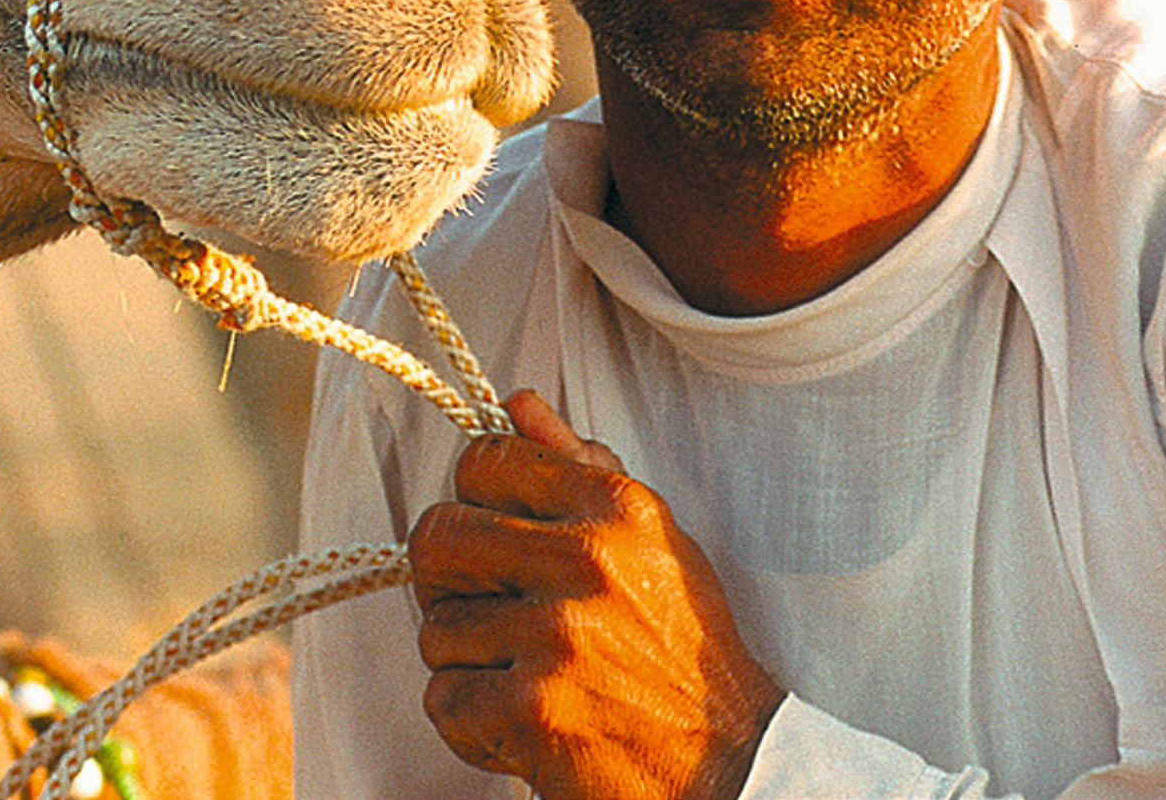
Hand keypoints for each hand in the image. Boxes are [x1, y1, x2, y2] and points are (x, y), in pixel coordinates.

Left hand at [407, 390, 785, 799]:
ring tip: (528, 679)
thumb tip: (516, 402)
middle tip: (486, 614)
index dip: (470, 502)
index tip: (490, 537)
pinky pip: (444, 700)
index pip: (483, 461)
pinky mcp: (532, 708)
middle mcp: (586, 561)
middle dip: (447, 583)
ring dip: (469, 665)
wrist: (729, 769)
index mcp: (615, 509)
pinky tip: (525, 726)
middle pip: (436, 538)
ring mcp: (556, 636)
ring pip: (436, 629)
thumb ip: (579, 470)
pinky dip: (475, 725)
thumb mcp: (652, 545)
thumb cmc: (682, 656)